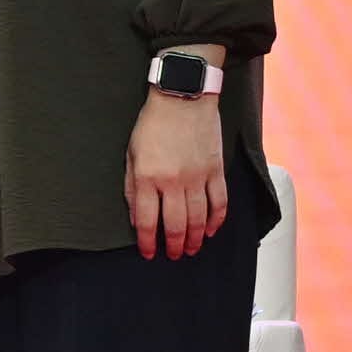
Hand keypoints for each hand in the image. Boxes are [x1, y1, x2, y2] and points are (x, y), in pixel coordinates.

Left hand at [127, 89, 230, 262]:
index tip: (149, 253)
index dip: (149, 243)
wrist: (183, 96)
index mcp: (148, 177)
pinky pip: (220, 202)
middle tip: (174, 255)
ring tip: (192, 249)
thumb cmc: (153, 123)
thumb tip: (137, 219)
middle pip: (177, 226)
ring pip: (200, 219)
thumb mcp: (131, 154)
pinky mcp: (216, 170)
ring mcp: (198, 177)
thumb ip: (132, 188)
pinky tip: (212, 230)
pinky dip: (217, 220)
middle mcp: (173, 181)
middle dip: (175, 246)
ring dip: (196, 239)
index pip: (148, 222)